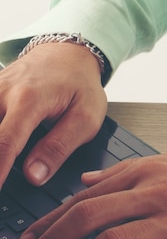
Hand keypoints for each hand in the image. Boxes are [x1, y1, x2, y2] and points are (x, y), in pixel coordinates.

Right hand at [0, 42, 106, 185]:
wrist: (68, 53)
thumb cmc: (81, 85)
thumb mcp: (85, 119)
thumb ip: (59, 147)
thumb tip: (34, 175)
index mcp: (29, 100)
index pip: (5, 142)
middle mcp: (2, 93)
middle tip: (0, 185)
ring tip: (2, 172)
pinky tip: (1, 152)